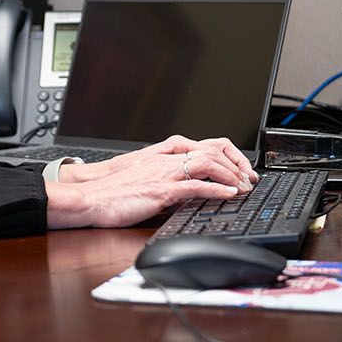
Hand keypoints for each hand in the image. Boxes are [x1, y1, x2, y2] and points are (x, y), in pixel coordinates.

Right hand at [63, 135, 256, 186]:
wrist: (92, 197)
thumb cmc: (115, 190)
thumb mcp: (146, 178)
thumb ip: (168, 178)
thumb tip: (190, 191)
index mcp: (164, 153)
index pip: (206, 145)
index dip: (229, 155)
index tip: (241, 169)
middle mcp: (167, 158)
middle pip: (212, 150)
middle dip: (236, 164)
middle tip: (249, 179)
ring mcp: (165, 172)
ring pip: (208, 164)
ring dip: (231, 174)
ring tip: (243, 187)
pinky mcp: (162, 190)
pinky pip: (196, 186)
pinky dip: (217, 189)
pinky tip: (229, 194)